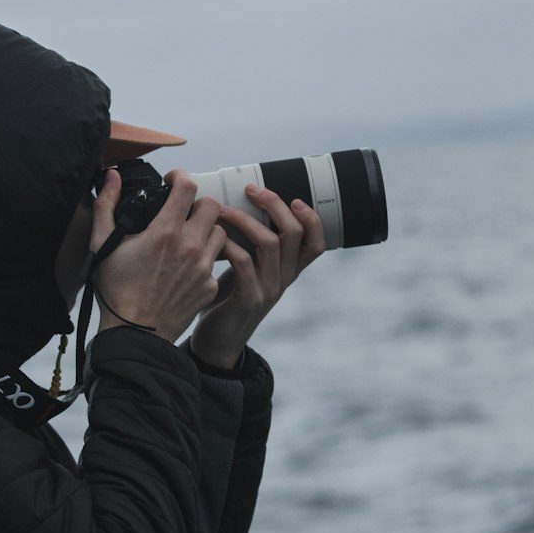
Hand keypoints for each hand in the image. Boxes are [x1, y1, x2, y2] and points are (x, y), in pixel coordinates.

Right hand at [90, 168, 226, 343]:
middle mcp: (190, 246)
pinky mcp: (210, 286)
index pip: (188, 187)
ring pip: (221, 232)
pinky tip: (188, 266)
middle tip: (183, 212)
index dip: (181, 177)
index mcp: (166, 231)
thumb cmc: (117, 290)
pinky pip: (217, 263)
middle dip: (197, 204)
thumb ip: (106, 205)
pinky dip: (206, 260)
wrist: (135, 333)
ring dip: (207, 230)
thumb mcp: (103, 244)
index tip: (173, 181)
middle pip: (212, 206)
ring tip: (190, 237)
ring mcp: (203, 268)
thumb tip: (110, 177)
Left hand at [189, 186, 324, 369]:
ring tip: (223, 210)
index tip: (294, 199)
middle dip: (275, 205)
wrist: (217, 342)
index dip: (312, 219)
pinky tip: (216, 238)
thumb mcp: (248, 269)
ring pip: (271, 243)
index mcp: (288, 270)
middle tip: (251, 190)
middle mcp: (284, 279)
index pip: (316, 244)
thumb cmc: (228, 298)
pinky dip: (230, 244)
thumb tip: (242, 204)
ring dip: (246, 220)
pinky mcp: (248, 299)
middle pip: (294, 234)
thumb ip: (252, 244)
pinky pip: (245, 263)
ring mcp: (268, 289)